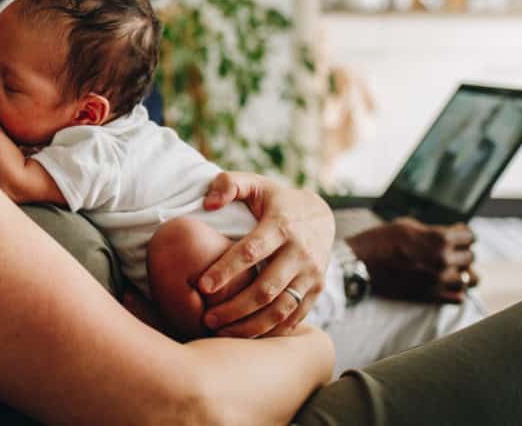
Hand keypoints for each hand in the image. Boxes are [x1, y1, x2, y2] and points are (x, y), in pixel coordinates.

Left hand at [195, 172, 334, 337]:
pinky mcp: (317, 289)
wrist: (320, 214)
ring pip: (281, 309)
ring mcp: (312, 273)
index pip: (251, 251)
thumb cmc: (274, 200)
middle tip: (206, 318)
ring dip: (251, 325)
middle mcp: (300, 252)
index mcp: (282, 225)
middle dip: (234, 307)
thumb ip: (228, 184)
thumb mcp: (254, 183)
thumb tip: (207, 203)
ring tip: (221, 333)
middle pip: (266, 288)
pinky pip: (294, 317)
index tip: (201, 286)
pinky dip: (271, 331)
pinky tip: (246, 337)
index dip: (226, 270)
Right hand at [346, 217, 477, 302]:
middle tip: (450, 252)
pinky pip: (459, 298)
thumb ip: (433, 230)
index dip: (463, 235)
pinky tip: (446, 285)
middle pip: (471, 257)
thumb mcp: (407, 225)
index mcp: (439, 238)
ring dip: (463, 273)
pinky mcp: (431, 296)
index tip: (457, 236)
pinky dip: (456, 291)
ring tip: (453, 270)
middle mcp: (443, 260)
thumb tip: (453, 232)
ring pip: (470, 279)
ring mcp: (438, 280)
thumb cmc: (379, 241)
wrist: (359, 266)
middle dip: (462, 253)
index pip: (470, 237)